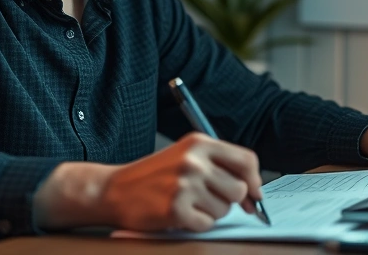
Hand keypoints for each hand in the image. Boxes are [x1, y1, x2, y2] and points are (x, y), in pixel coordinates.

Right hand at [33, 132, 262, 231]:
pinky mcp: (176, 209)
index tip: (253, 193)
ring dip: (210, 212)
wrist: (113, 189)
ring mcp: (185, 184)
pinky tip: (178, 214)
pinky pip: (206, 225)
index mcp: (199, 143)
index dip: (254, 180)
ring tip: (187, 203)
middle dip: (229, 200)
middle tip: (207, 199)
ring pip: (224, 209)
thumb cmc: (153, 175)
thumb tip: (253, 191)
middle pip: (239, 189)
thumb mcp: (186, 155)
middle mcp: (194, 161)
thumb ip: (219, 165)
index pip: (246, 160)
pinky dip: (195, 224)